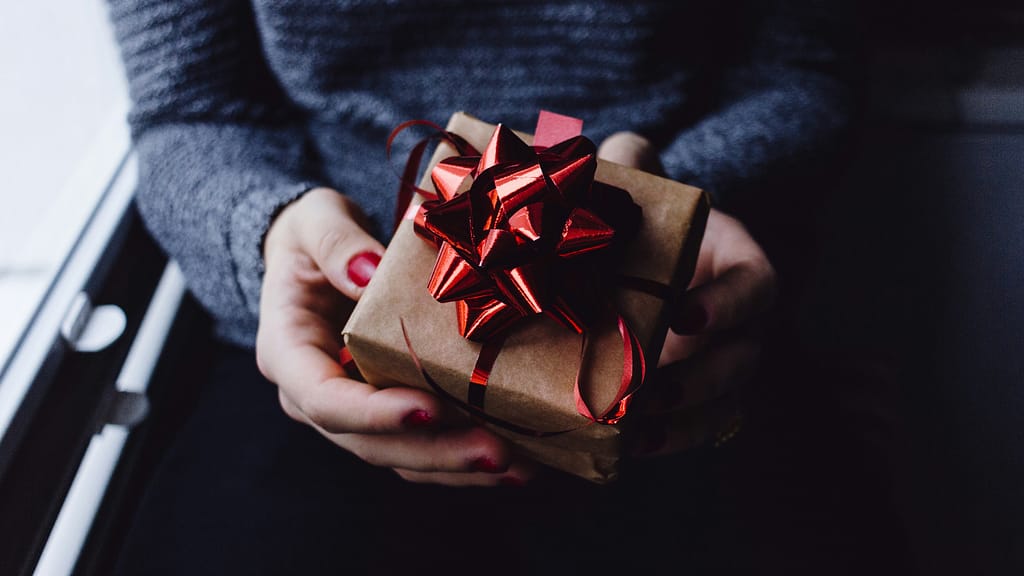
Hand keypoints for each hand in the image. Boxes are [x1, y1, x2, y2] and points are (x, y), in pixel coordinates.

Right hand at [256, 187, 529, 485]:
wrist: (318, 255)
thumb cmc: (313, 236)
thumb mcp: (315, 221)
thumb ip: (336, 243)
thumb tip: (368, 272)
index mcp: (287, 352)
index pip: (323, 398)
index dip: (374, 413)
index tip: (430, 408)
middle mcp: (313, 396)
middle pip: (369, 443)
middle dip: (435, 452)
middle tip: (495, 451)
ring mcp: (351, 411)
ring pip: (400, 457)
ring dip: (458, 466)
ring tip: (517, 466)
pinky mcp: (386, 414)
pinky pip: (421, 447)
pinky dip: (463, 459)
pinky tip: (515, 461)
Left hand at [598, 133, 776, 454]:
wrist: (651, 273)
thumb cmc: (654, 230)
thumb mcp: (649, 197)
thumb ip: (636, 169)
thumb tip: (619, 150)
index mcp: (742, 267)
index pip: (756, 287)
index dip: (727, 305)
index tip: (684, 316)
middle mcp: (747, 324)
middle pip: (742, 358)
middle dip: (699, 378)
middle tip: (648, 387)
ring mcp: (729, 367)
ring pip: (725, 404)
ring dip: (682, 421)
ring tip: (635, 428)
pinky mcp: (704, 402)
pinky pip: (699, 430)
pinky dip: (669, 441)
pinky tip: (629, 448)